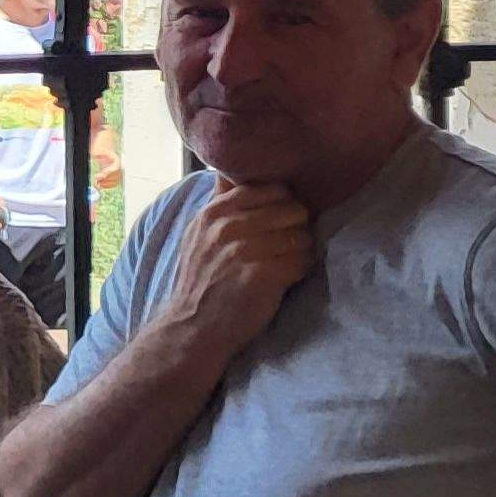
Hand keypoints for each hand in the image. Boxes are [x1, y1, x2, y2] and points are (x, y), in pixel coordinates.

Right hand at [156, 180, 317, 360]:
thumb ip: (219, 201)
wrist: (192, 325)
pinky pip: (303, 260)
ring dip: (301, 250)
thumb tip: (229, 170)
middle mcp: (228, 226)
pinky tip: (287, 278)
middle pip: (293, 210)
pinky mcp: (263, 275)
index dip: (283, 204)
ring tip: (286, 261)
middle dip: (297, 227)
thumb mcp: (198, 233)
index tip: (278, 221)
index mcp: (214, 211)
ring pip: (301, 235)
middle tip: (286, 245)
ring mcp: (246, 250)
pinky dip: (301, 269)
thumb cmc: (201, 278)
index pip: (272, 189)